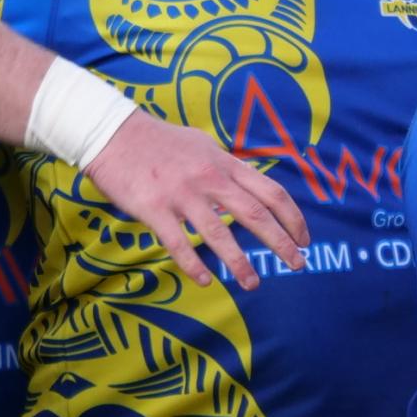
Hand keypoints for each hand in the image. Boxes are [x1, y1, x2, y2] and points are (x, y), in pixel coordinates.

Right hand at [88, 112, 308, 291]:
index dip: (292, 218)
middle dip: (281, 243)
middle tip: (298, 265)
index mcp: (223, 163)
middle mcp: (209, 178)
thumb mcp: (202, 145)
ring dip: (240, 263)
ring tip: (253, 283)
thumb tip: (248, 185)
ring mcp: (181, 194)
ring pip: (219, 234)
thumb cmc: (159, 141)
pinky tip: (205, 280)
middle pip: (255, 215)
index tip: (304, 239)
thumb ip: (225, 167)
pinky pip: (179, 243)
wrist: (112, 133)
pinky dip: (193, 265)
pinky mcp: (154, 208)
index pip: (270, 192)